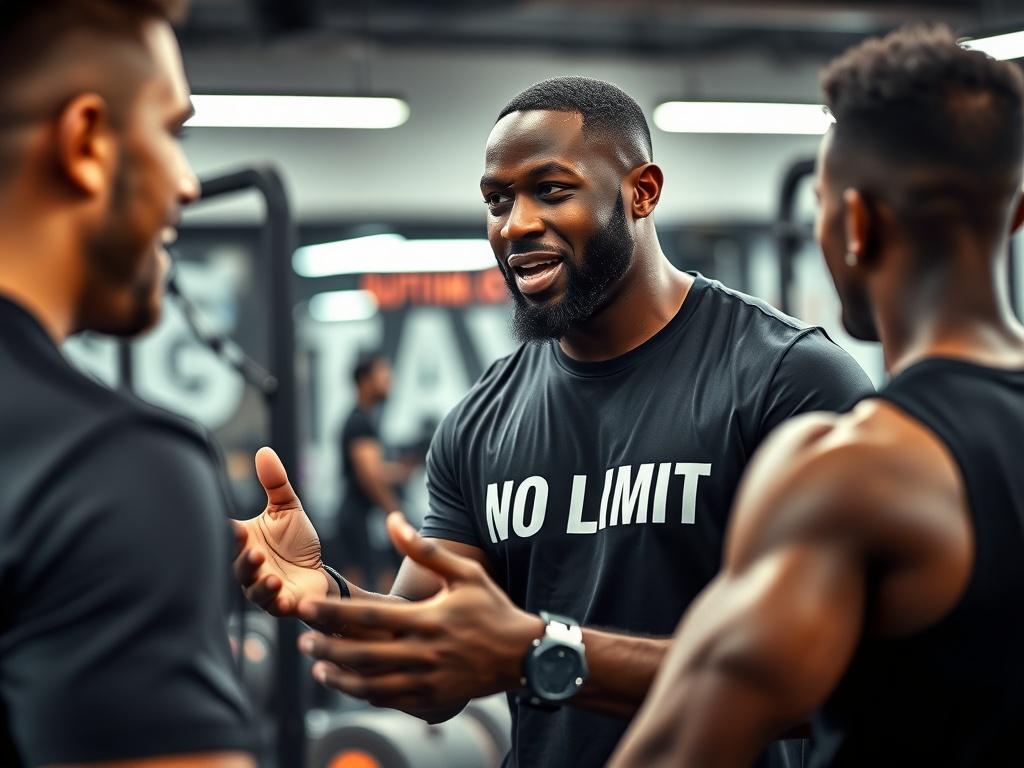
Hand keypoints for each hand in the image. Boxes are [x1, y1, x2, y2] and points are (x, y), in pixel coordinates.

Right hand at [233, 446, 332, 614]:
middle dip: (245, 560)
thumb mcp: (287, 509)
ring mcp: (263, 588)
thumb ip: (275, 483)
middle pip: (238, 566)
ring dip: (261, 585)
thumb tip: (264, 451)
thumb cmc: (295, 542)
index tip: (233, 528)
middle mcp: (248, 567)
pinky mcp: (282, 604)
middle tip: (254, 551)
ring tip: (271, 577)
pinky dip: (279, 604)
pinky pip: (276, 607)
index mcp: (245, 543)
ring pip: (254, 590)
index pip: (230, 537)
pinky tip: (286, 599)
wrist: (317, 573)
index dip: (229, 534)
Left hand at [295, 513, 543, 712]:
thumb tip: (393, 520)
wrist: (523, 654)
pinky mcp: (432, 700)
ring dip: (340, 678)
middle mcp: (425, 654)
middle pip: (363, 655)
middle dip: (327, 648)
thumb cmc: (492, 607)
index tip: (307, 608)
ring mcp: (428, 682)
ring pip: (371, 686)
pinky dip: (364, 694)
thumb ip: (426, 550)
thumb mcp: (465, 573)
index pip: (370, 619)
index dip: (334, 614)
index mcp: (429, 621)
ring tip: (318, 668)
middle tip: (302, 641)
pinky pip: (390, 701)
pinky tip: (350, 684)